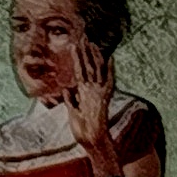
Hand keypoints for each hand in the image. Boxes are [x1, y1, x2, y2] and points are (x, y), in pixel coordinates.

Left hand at [65, 32, 118, 169]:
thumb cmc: (82, 129)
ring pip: (95, 70)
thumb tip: (66, 90)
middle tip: (83, 37)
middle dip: (86, 52)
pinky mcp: (103, 97)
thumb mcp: (72, 110)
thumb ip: (70, 99)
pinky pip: (108, 80)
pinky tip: (110, 58)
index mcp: (85, 93)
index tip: (76, 45)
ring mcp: (98, 92)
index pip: (82, 71)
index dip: (80, 59)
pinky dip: (110, 69)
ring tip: (90, 42)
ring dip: (93, 55)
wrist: (91, 139)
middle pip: (89, 66)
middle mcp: (93, 90)